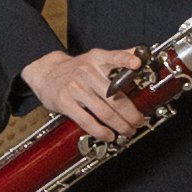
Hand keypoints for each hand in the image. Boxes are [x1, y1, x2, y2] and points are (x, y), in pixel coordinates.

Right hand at [23, 48, 138, 137]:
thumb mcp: (96, 59)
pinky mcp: (65, 102)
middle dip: (131, 113)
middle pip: (114, 96)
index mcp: (97, 59)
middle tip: (139, 121)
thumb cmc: (76, 70)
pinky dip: (101, 131)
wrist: (46, 74)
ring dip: (120, 125)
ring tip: (128, 131)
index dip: (126, 59)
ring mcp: (75, 87)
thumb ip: (119, 59)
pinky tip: (109, 135)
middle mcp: (86, 71)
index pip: (113, 56)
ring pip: (104, 111)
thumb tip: (144, 56)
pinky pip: (87, 120)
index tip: (137, 63)